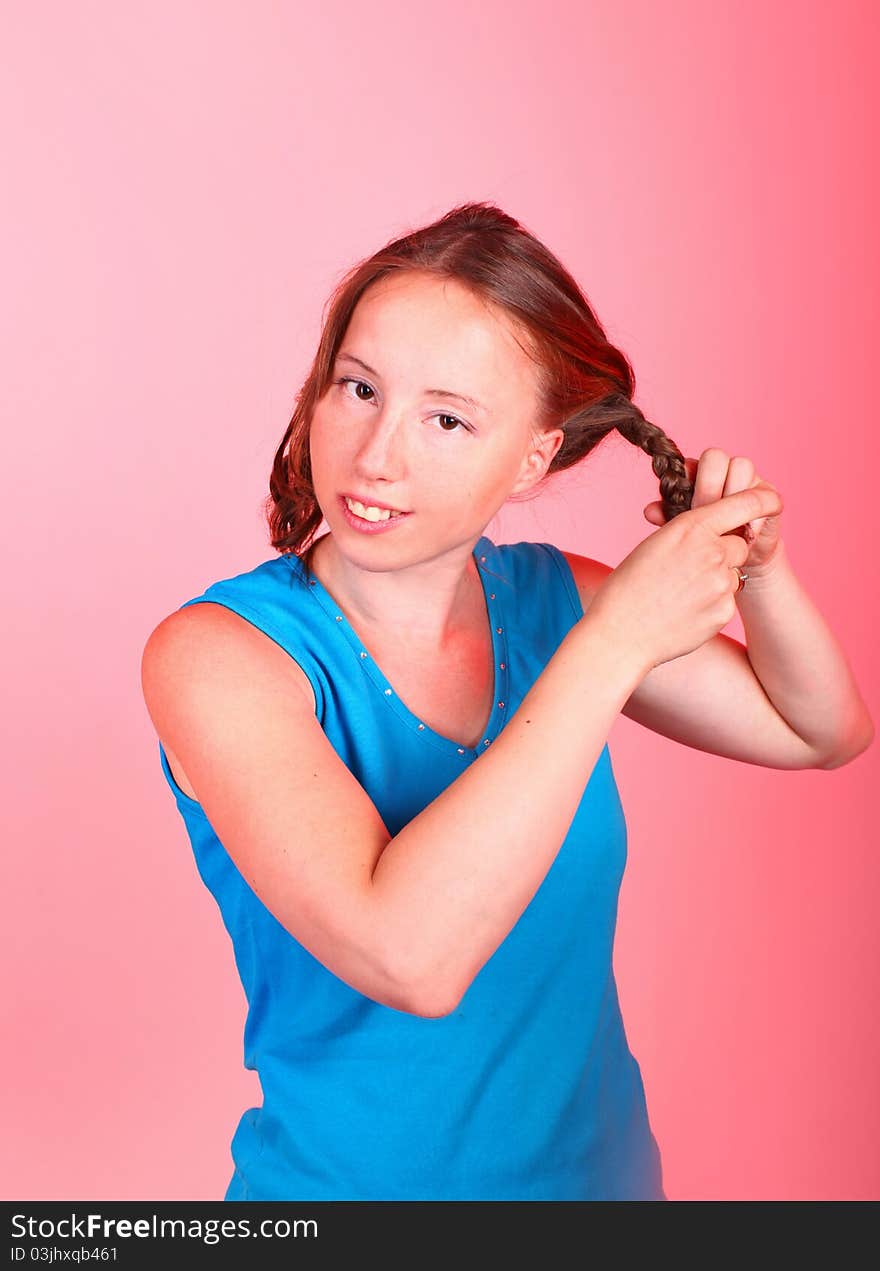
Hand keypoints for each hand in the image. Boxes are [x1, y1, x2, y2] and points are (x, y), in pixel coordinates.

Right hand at [588, 484, 784, 673]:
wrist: (620, 634)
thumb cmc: (628, 587)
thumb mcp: (656, 544)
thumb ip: (691, 533)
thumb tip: (717, 533)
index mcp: (691, 527)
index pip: (746, 503)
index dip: (764, 500)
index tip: (772, 501)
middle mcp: (712, 552)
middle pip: (739, 544)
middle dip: (723, 553)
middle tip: (691, 569)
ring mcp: (720, 584)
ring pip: (732, 575)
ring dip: (715, 581)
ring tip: (680, 594)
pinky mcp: (724, 612)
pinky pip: (727, 601)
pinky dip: (711, 605)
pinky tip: (684, 611)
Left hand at [643, 448, 783, 575]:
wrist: (734, 562)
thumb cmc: (705, 541)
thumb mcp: (684, 531)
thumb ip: (668, 517)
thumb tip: (649, 511)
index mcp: (699, 476)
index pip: (691, 462)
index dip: (687, 478)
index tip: (683, 501)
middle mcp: (724, 472)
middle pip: (715, 456)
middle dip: (708, 485)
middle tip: (703, 512)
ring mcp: (748, 480)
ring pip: (742, 465)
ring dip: (731, 494)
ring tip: (725, 525)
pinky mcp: (769, 496)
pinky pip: (764, 494)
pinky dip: (753, 515)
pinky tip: (745, 535)